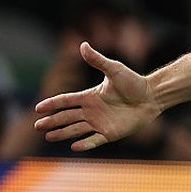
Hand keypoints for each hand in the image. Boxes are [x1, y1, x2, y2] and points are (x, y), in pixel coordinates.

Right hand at [33, 41, 161, 151]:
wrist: (152, 96)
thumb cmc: (134, 82)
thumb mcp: (114, 69)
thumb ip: (98, 60)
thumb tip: (82, 44)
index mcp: (90, 96)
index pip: (66, 100)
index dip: (53, 104)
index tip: (38, 108)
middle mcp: (92, 111)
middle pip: (67, 117)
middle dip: (52, 121)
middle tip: (38, 125)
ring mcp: (100, 123)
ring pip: (76, 129)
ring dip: (63, 133)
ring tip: (49, 137)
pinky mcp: (110, 133)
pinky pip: (94, 140)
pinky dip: (84, 143)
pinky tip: (74, 147)